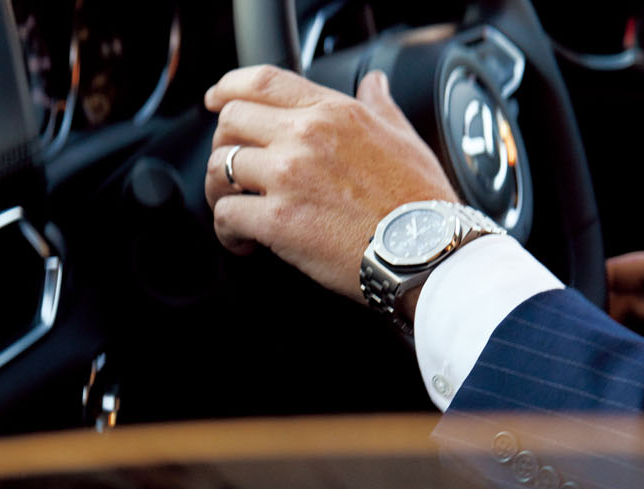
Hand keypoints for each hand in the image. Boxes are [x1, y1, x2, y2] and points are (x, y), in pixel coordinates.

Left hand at [205, 65, 458, 302]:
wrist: (426, 251)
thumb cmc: (421, 203)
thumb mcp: (404, 138)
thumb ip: (379, 106)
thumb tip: (374, 84)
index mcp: (333, 112)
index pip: (263, 82)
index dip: (229, 89)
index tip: (217, 101)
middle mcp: (305, 136)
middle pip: (230, 122)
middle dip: (223, 147)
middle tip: (234, 174)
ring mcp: (288, 177)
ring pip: (219, 168)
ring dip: (219, 192)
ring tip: (236, 212)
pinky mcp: (278, 221)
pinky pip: (225, 215)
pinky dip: (226, 232)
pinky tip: (244, 242)